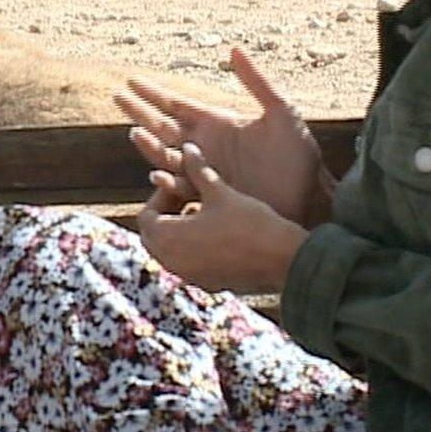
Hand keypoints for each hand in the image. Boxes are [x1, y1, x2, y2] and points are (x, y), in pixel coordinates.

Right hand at [117, 47, 332, 226]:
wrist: (310, 196)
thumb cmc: (298, 155)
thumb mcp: (280, 112)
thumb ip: (256, 82)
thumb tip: (233, 48)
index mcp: (216, 122)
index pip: (176, 104)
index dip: (153, 93)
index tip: (131, 81)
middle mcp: (204, 145)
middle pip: (162, 126)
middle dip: (140, 112)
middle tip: (117, 96)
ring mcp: (204, 170)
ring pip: (166, 155)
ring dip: (150, 145)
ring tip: (136, 132)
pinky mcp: (209, 194)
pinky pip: (180, 186)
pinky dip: (167, 180)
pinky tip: (157, 173)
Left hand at [135, 143, 306, 293]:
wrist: (283, 260)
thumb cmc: (249, 222)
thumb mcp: (219, 192)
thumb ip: (198, 170)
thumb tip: (187, 147)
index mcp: (166, 238)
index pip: (146, 215)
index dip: (161, 195)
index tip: (182, 185)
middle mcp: (171, 262)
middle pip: (154, 235)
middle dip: (166, 213)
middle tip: (187, 197)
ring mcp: (189, 276)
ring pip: (170, 251)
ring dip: (179, 230)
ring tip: (203, 212)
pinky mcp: (207, 284)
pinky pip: (188, 264)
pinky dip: (192, 247)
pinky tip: (217, 232)